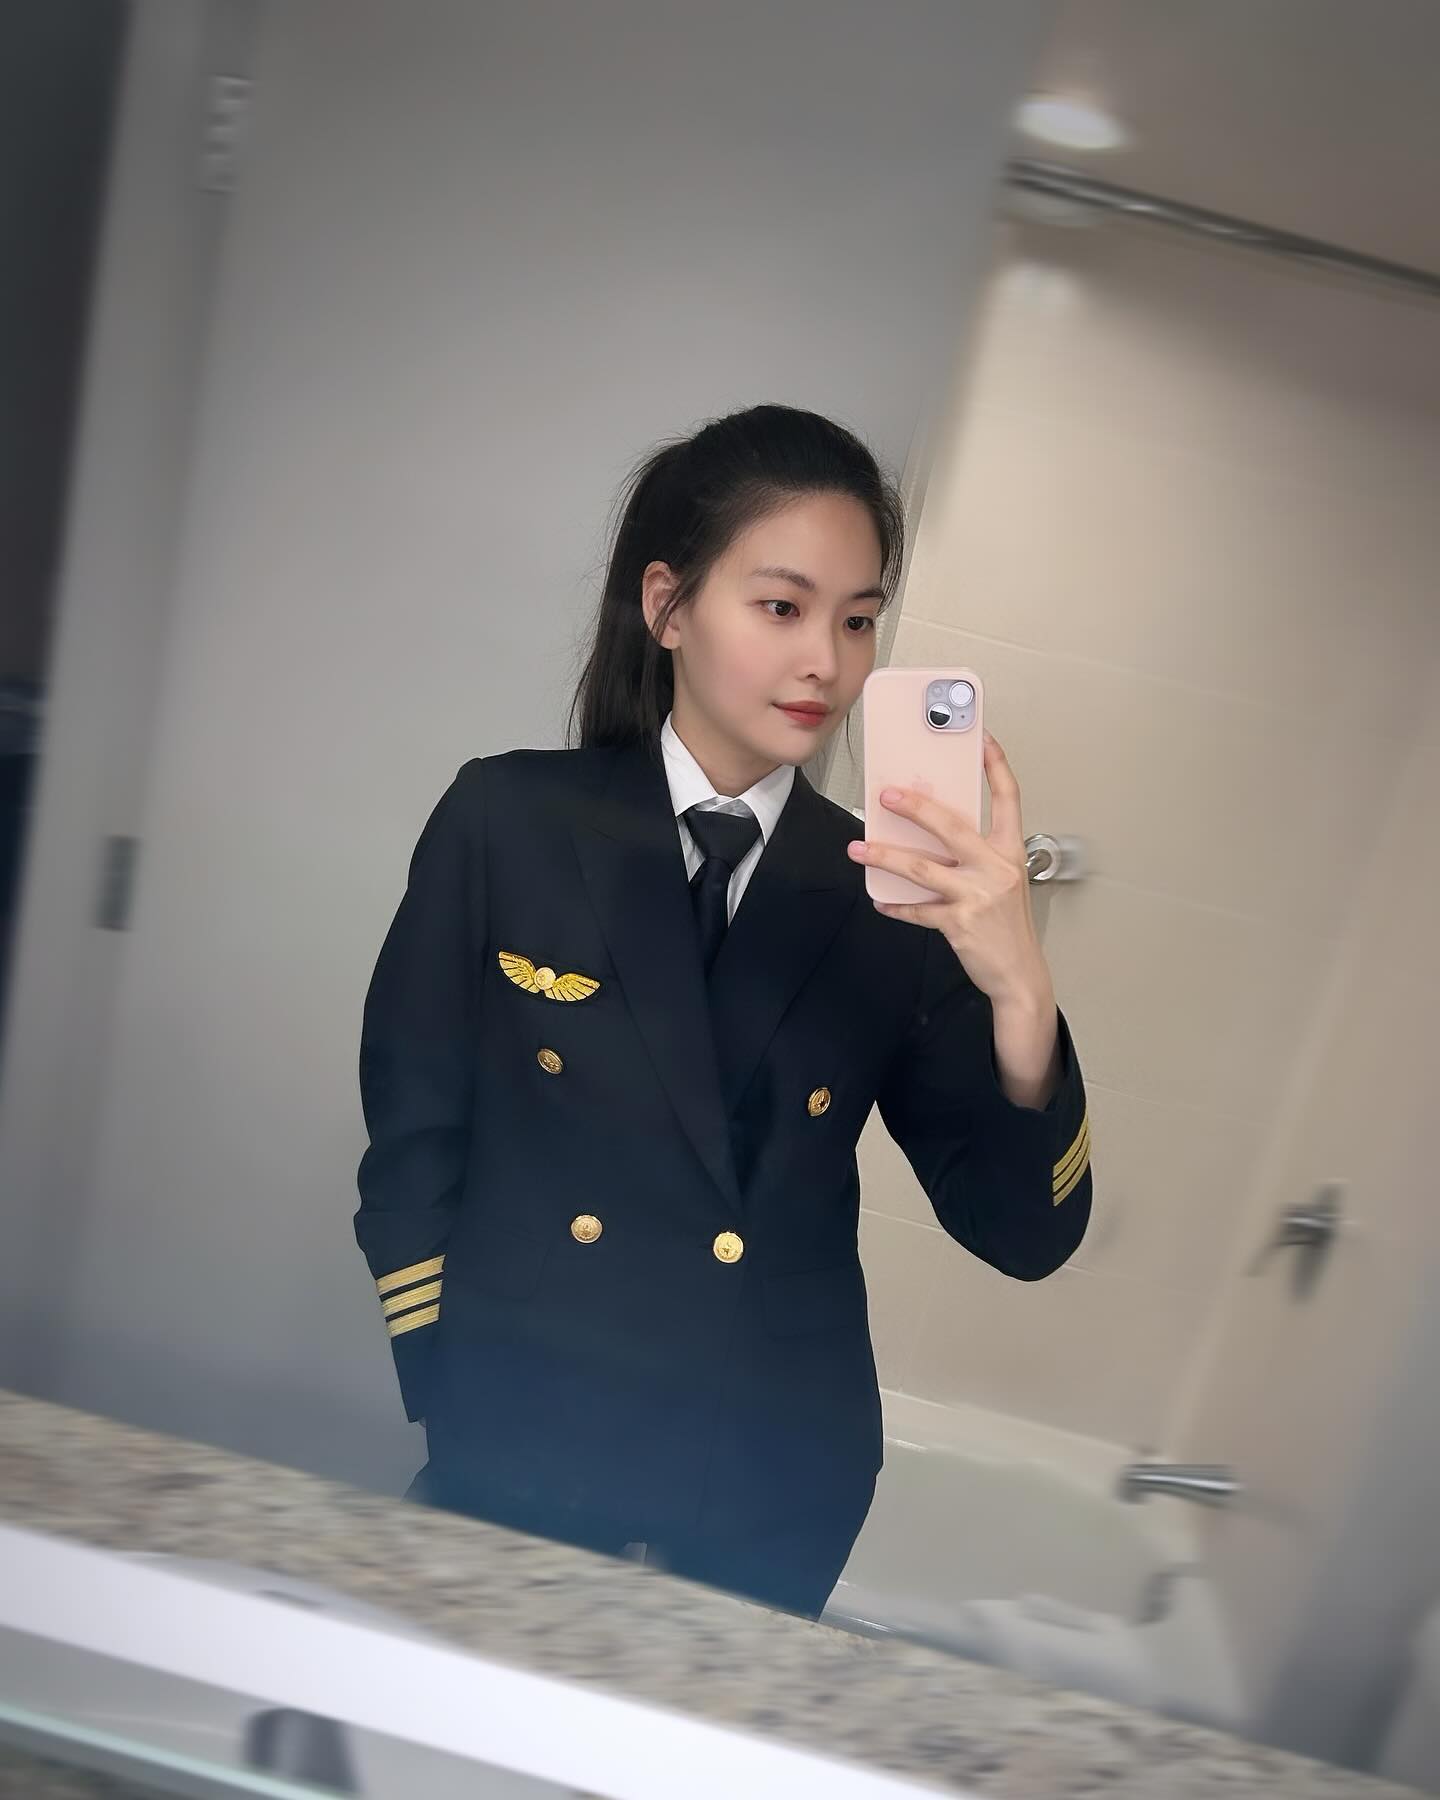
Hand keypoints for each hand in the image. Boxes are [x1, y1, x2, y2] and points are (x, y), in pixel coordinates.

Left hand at [846, 729, 1051, 1011]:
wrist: (1021, 974)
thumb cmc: (1008, 925)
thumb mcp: (1003, 880)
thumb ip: (975, 855)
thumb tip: (930, 833)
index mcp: (1010, 851)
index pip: (1008, 798)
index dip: (996, 765)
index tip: (982, 739)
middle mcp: (996, 868)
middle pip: (951, 826)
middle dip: (915, 807)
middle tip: (886, 795)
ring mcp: (977, 895)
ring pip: (922, 868)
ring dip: (885, 856)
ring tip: (859, 848)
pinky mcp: (959, 922)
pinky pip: (917, 910)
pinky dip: (896, 905)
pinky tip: (880, 901)